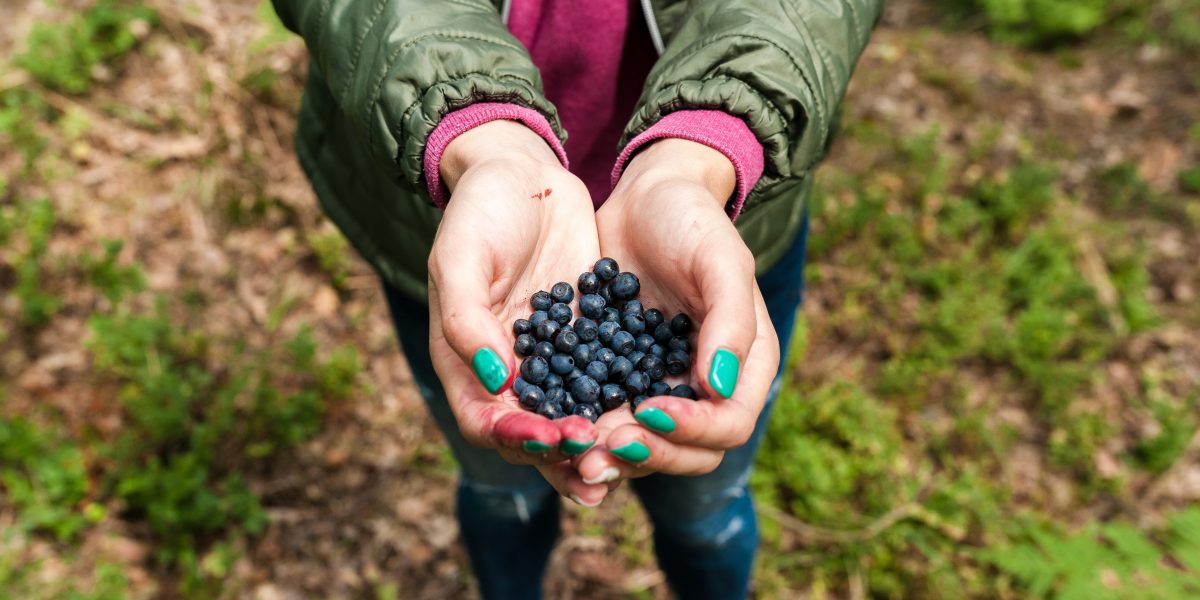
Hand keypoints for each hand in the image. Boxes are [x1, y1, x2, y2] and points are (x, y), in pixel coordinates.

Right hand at [427, 120, 608, 505]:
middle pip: (531, 433)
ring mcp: (549, 358)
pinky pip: (603, 382)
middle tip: (598, 459)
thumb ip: (468, 320)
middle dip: (562, 453)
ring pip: (570, 417)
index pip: (485, 419)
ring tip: (626, 461)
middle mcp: (507, 371)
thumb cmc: (478, 211)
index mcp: (464, 360)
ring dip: (595, 443)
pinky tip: (654, 416)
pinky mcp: (586, 339)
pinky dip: (621, 404)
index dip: (516, 436)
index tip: (551, 437)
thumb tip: (498, 381)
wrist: (522, 172)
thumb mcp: (460, 257)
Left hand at [574, 139, 779, 484]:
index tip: (648, 409)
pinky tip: (554, 428)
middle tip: (602, 448)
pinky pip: (605, 417)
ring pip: (646, 445)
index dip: (693, 429)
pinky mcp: (619, 378)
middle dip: (649, 454)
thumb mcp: (720, 261)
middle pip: (689, 452)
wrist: (644, 197)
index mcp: (744, 366)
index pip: (729, 424)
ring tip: (575, 455)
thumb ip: (729, 322)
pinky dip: (585, 429)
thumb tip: (720, 388)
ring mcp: (661, 386)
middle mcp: (705, 387)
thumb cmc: (692, 221)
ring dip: (613, 456)